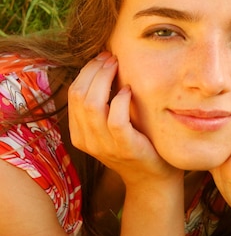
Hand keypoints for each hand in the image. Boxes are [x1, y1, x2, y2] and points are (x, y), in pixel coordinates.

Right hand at [68, 53, 181, 186]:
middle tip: (110, 57)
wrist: (153, 179)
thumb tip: (105, 68)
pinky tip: (129, 90)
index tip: (102, 58)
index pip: (73, 94)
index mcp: (80, 133)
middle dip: (94, 70)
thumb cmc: (137, 147)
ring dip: (105, 79)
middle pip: (79, 94)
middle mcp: (87, 140)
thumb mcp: (112, 128)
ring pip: (92, 104)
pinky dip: (121, 101)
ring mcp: (105, 145)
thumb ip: (104, 107)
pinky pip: (115, 119)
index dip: (86, 71)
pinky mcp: (126, 148)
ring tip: (118, 66)